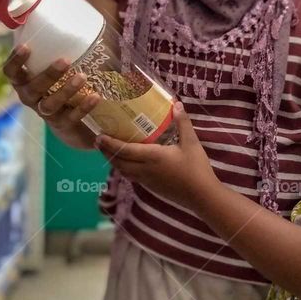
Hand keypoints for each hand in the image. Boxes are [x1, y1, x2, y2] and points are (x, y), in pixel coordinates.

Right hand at [2, 44, 99, 149]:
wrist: (75, 123)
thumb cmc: (62, 84)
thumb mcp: (58, 64)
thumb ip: (58, 41)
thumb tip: (68, 3)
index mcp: (25, 81)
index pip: (11, 73)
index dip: (15, 61)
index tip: (27, 46)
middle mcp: (31, 98)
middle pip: (31, 89)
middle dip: (47, 75)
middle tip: (65, 60)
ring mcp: (46, 114)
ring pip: (50, 104)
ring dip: (66, 90)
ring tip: (82, 76)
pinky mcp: (63, 126)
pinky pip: (71, 118)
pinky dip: (83, 107)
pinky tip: (96, 96)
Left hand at [95, 102, 219, 209]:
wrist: (202, 195)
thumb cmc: (196, 168)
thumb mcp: (192, 142)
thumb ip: (182, 123)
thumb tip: (176, 104)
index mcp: (152, 157)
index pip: (125, 150)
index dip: (110, 144)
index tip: (98, 136)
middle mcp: (145, 169)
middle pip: (119, 162)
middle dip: (106, 153)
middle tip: (98, 142)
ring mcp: (147, 180)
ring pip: (124, 171)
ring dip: (114, 162)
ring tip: (108, 152)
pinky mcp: (151, 187)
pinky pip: (131, 177)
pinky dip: (124, 169)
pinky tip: (127, 163)